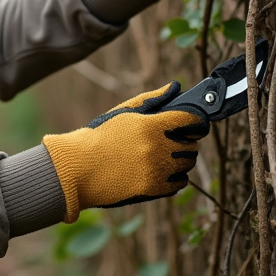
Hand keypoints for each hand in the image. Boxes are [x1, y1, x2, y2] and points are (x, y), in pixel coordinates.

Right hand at [42, 82, 208, 222]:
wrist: (79, 166)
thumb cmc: (100, 136)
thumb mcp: (124, 112)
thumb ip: (153, 99)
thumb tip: (175, 87)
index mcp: (151, 125)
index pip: (191, 120)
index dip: (197, 122)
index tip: (194, 125)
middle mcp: (157, 147)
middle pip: (192, 145)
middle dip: (185, 142)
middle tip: (173, 142)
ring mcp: (156, 170)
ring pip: (187, 164)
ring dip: (181, 160)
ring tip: (165, 157)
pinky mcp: (153, 189)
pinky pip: (180, 183)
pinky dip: (176, 177)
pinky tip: (162, 172)